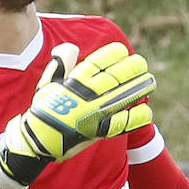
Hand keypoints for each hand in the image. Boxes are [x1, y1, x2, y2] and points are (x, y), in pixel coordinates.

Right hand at [0, 41, 155, 187]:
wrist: (37, 140)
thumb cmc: (42, 110)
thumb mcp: (48, 82)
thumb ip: (61, 63)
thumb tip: (72, 48)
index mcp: (74, 81)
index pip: (98, 62)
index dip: (113, 54)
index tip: (123, 50)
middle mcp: (86, 96)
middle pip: (114, 77)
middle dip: (131, 69)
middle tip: (142, 63)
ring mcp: (93, 114)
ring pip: (121, 97)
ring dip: (138, 89)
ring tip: (151, 81)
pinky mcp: (97, 132)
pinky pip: (120, 124)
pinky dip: (134, 118)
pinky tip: (146, 112)